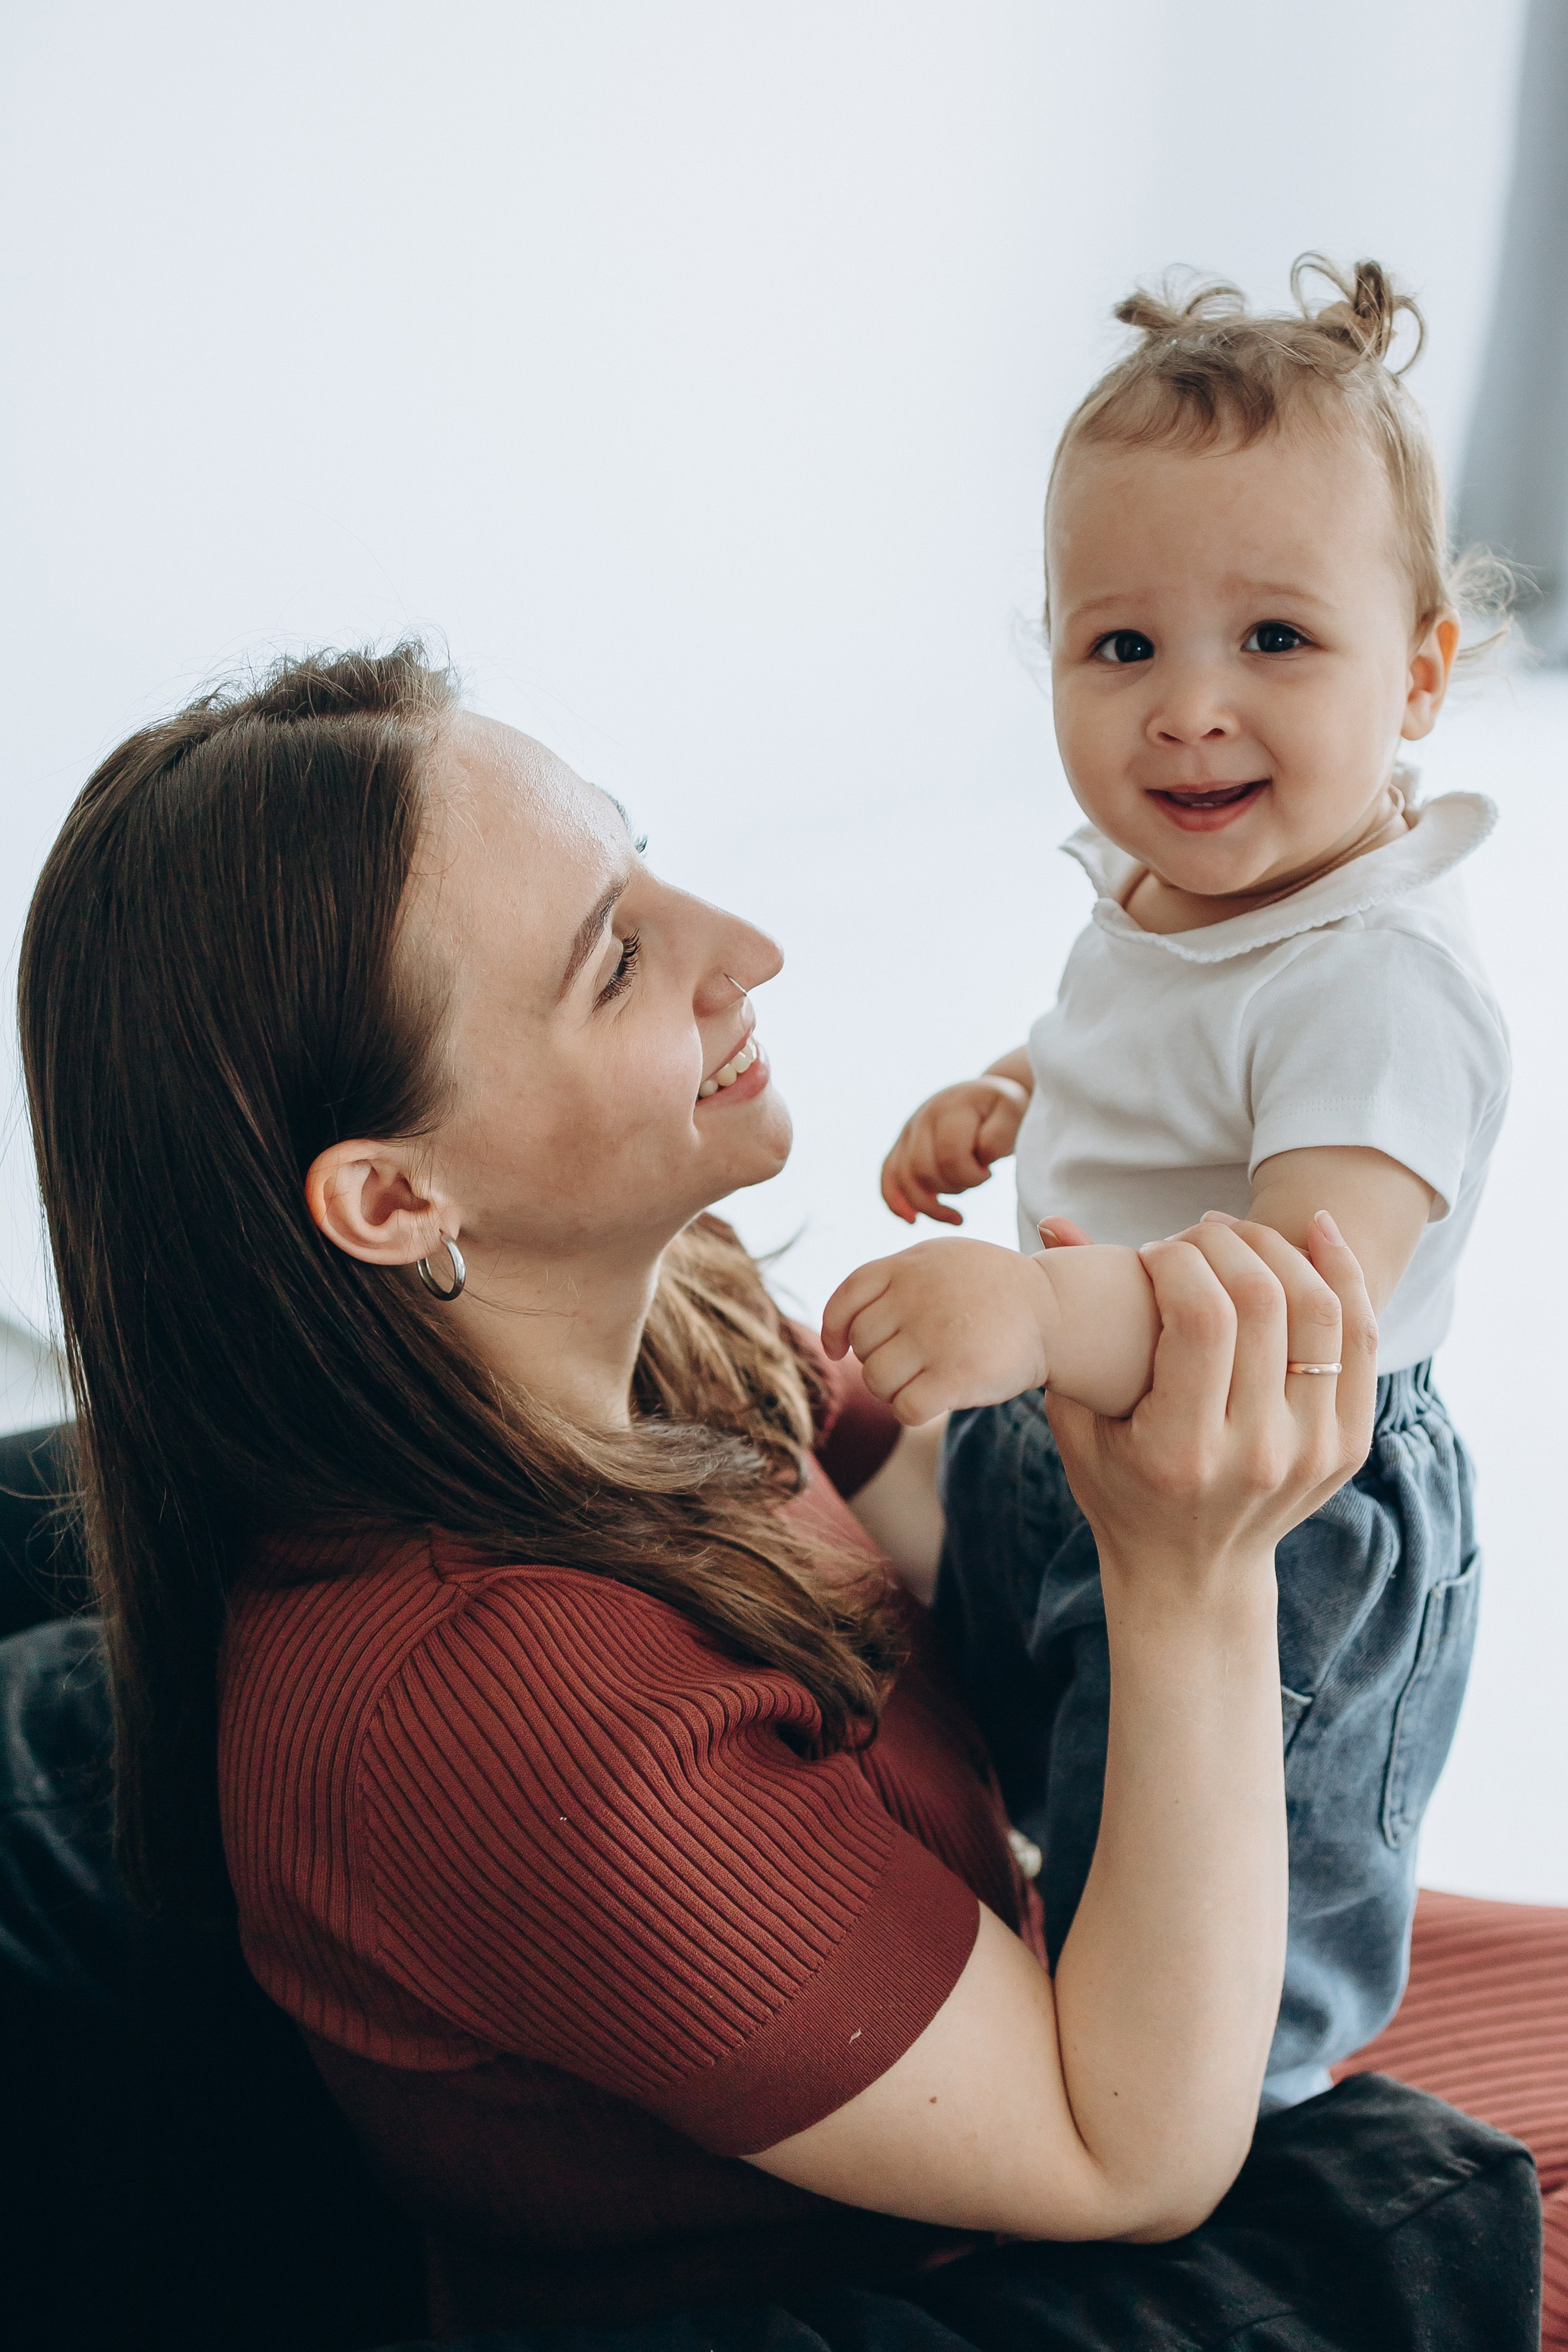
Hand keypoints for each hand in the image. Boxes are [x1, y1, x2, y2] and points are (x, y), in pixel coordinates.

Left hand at [821, 1237, 1054, 1424]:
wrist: (1056, 1312)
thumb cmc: (992, 1291)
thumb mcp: (943, 1260)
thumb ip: (894, 1280)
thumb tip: (841, 1333)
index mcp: (910, 1264)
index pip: (848, 1297)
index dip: (835, 1328)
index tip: (839, 1348)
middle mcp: (917, 1296)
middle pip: (863, 1345)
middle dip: (878, 1361)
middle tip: (912, 1362)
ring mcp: (936, 1336)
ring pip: (876, 1379)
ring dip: (893, 1390)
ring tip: (923, 1380)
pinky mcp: (957, 1375)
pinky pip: (904, 1408)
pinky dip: (911, 1411)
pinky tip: (933, 1400)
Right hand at [881, 1076, 1029, 1225]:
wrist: (988, 1095)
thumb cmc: (1004, 1109)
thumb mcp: (1014, 1114)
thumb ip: (998, 1138)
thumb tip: (977, 1161)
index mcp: (951, 1108)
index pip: (949, 1157)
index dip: (971, 1176)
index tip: (989, 1172)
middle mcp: (923, 1117)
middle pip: (923, 1171)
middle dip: (954, 1188)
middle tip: (976, 1180)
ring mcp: (908, 1131)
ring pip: (904, 1179)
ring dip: (931, 1203)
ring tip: (957, 1212)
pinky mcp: (901, 1145)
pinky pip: (889, 1178)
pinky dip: (897, 1203)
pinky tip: (913, 1220)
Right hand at [1045, 1211, 1376, 1600]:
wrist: (1192, 1575)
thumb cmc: (1119, 1488)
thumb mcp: (1079, 1420)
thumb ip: (1069, 1327)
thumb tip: (1056, 1220)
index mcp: (1182, 1452)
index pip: (1200, 1318)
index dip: (1177, 1261)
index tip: (1153, 1253)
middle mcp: (1256, 1455)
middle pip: (1263, 1303)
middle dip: (1226, 1244)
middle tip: (1197, 1233)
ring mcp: (1312, 1452)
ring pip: (1322, 1312)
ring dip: (1281, 1250)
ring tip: (1243, 1233)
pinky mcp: (1349, 1445)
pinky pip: (1360, 1339)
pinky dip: (1344, 1275)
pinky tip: (1318, 1233)